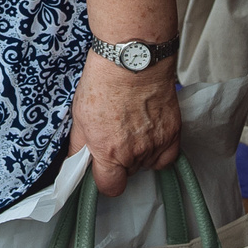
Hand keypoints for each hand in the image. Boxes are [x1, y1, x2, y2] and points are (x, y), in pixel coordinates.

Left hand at [67, 53, 179, 196]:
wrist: (132, 60)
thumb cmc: (104, 82)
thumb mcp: (79, 116)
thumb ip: (79, 146)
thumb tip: (75, 163)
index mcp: (108, 152)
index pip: (109, 187)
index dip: (104, 180)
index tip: (102, 170)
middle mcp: (134, 153)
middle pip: (129, 174)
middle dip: (121, 162)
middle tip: (116, 137)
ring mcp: (156, 144)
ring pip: (147, 165)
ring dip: (140, 155)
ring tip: (132, 129)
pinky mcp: (172, 134)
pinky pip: (167, 158)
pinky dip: (159, 152)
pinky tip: (150, 138)